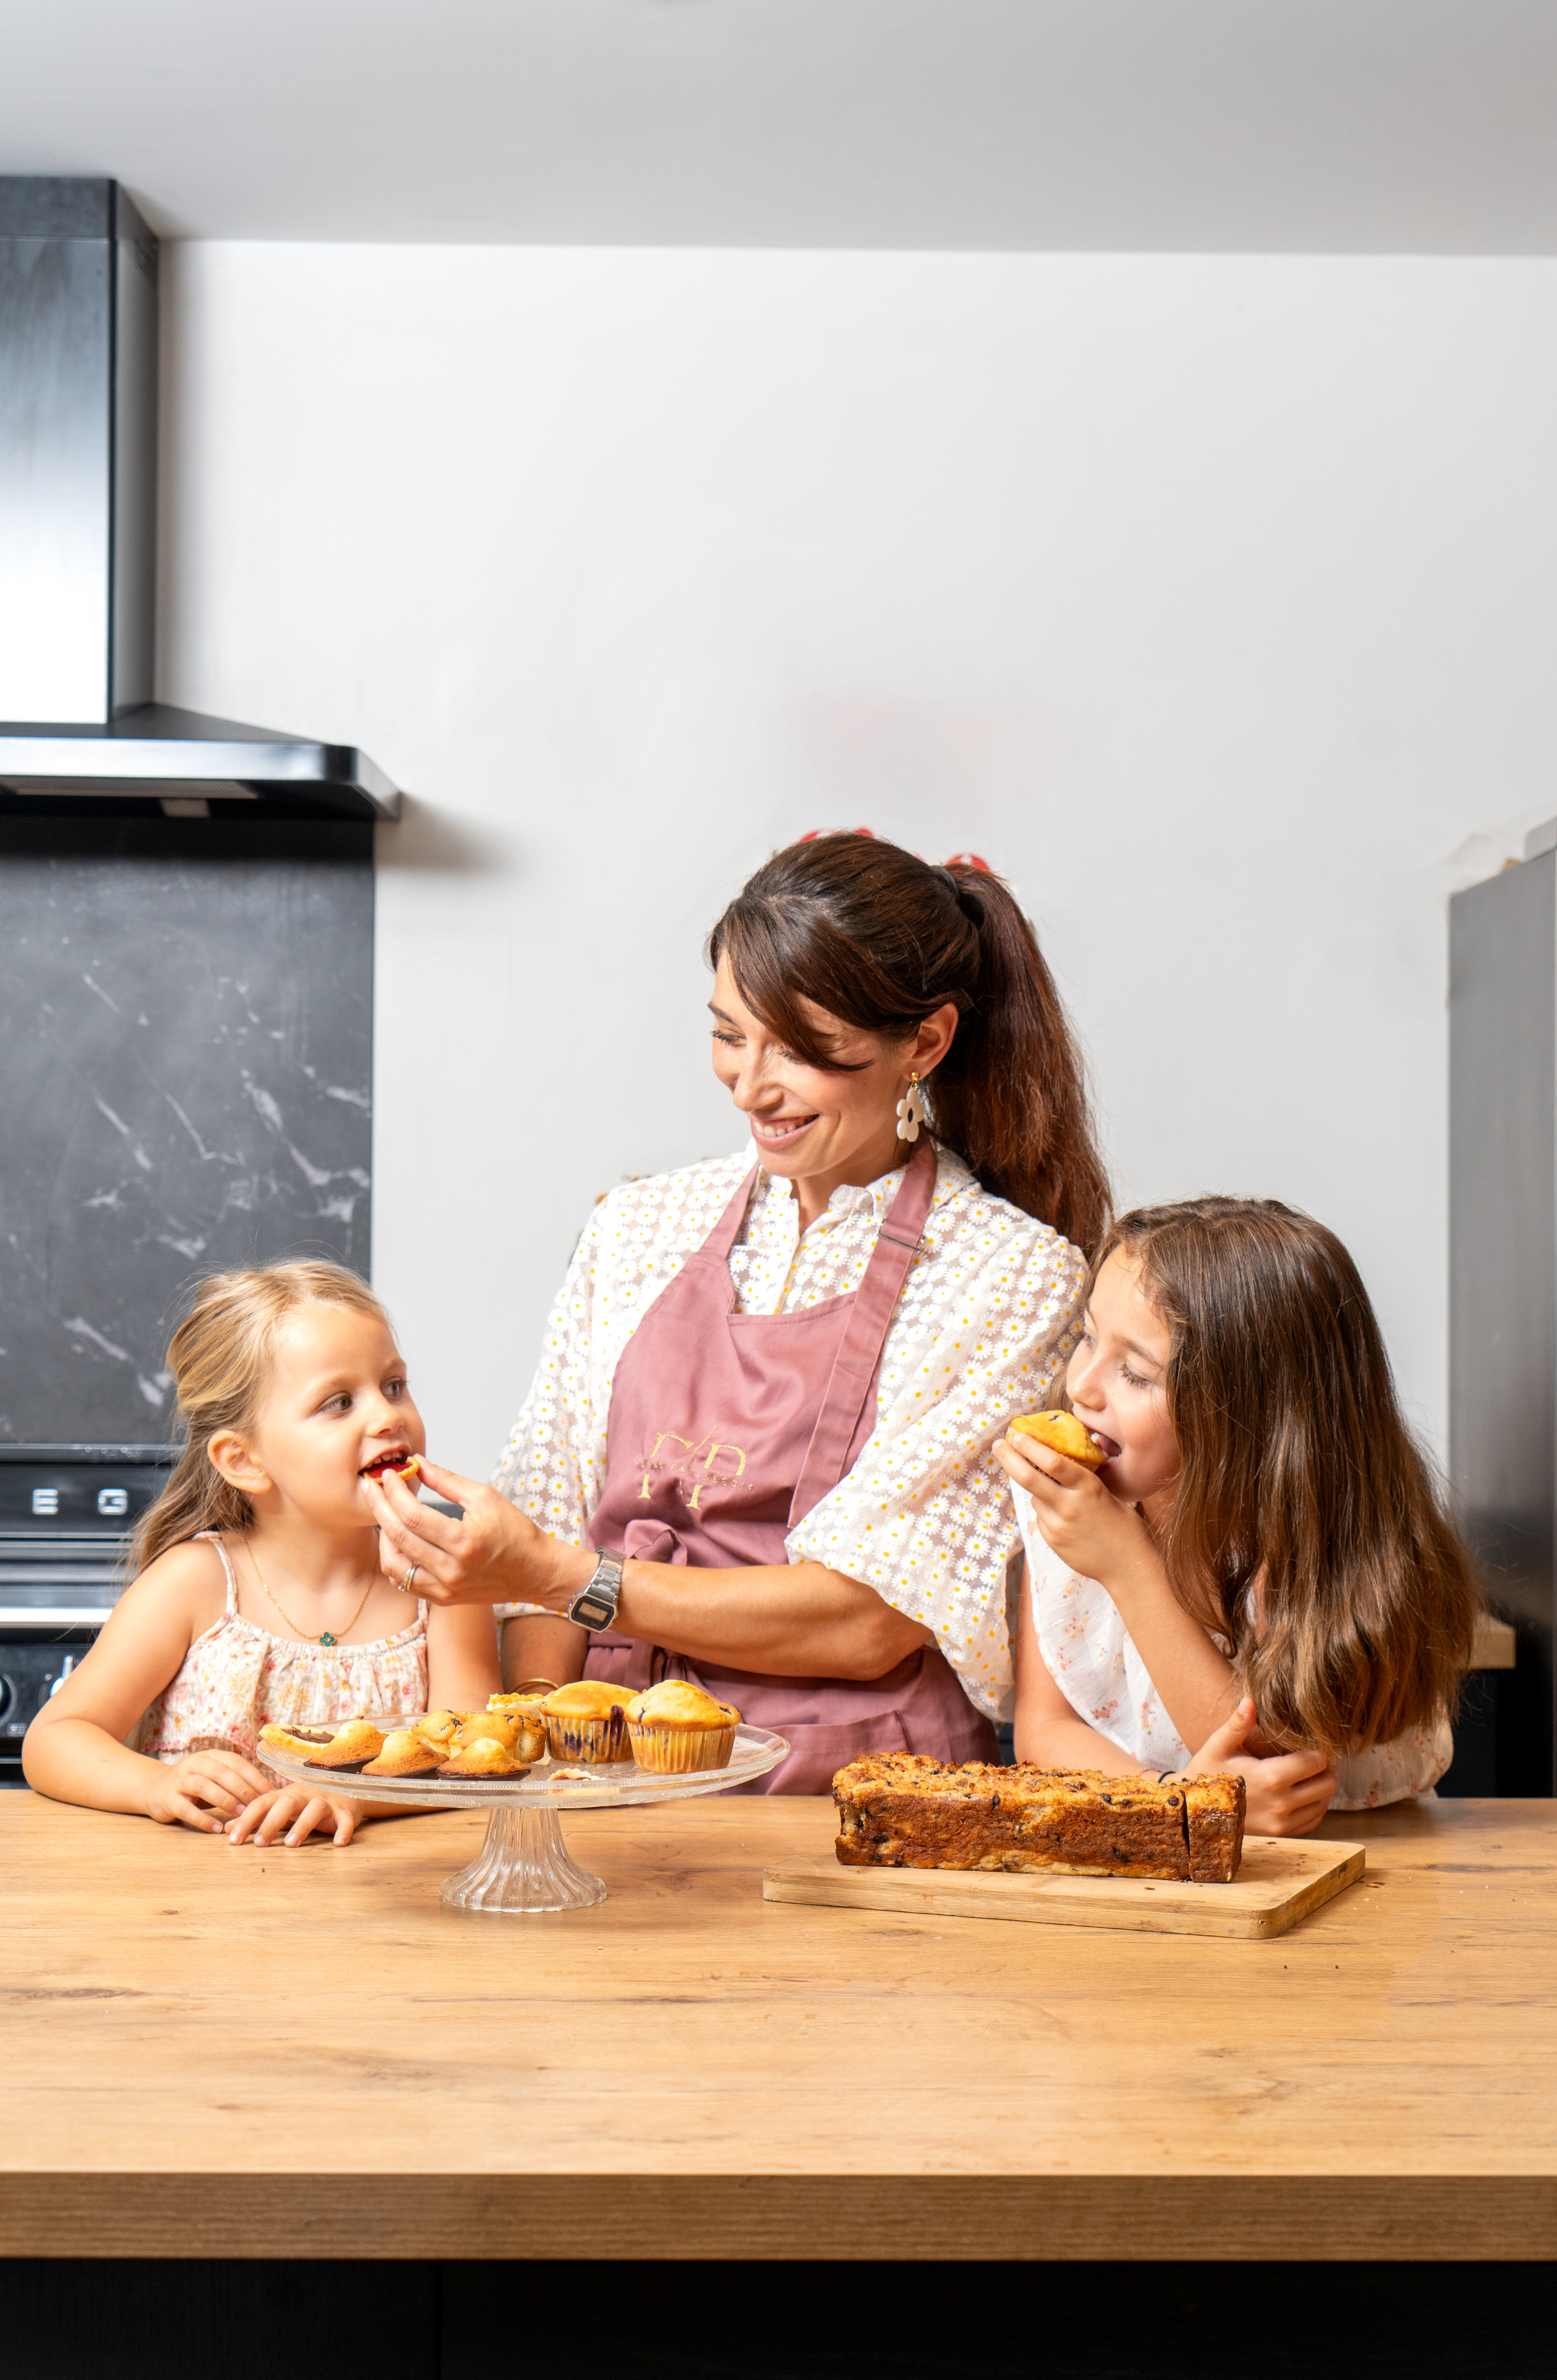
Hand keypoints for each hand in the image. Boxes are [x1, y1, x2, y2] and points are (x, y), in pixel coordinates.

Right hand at [143, 1750, 272, 1832]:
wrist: (154, 1788)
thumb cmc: (194, 1785)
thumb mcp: (214, 1776)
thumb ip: (235, 1780)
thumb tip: (269, 1793)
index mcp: (210, 1756)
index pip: (236, 1762)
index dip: (254, 1777)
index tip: (271, 1793)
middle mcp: (194, 1764)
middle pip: (221, 1773)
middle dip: (242, 1789)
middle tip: (258, 1805)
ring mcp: (179, 1781)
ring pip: (204, 1787)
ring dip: (225, 1801)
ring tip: (241, 1815)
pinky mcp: (168, 1799)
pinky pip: (186, 1809)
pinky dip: (202, 1819)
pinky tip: (216, 1829)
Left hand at [226, 1787, 360, 1846]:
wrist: (345, 1790)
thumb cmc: (305, 1804)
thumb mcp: (280, 1809)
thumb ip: (256, 1819)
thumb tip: (227, 1829)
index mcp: (285, 1796)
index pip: (261, 1803)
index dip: (247, 1820)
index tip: (233, 1840)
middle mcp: (304, 1796)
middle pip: (286, 1803)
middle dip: (271, 1822)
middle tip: (259, 1843)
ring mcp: (326, 1803)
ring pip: (314, 1809)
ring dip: (303, 1826)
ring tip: (292, 1844)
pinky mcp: (345, 1812)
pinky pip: (345, 1820)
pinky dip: (343, 1830)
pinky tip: (339, 1843)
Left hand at [362, 1457, 584, 1609]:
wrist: (535, 1571)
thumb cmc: (515, 1532)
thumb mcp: (485, 1497)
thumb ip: (446, 1481)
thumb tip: (417, 1462)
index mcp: (464, 1542)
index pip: (413, 1516)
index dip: (394, 1492)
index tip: (388, 1475)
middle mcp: (451, 1570)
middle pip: (398, 1537)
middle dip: (379, 1507)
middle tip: (372, 1488)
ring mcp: (445, 1589)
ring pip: (393, 1565)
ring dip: (383, 1537)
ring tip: (385, 1515)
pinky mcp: (442, 1599)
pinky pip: (404, 1582)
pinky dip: (394, 1559)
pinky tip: (397, 1541)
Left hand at [994, 1429, 1155, 1589]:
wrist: (1128, 1567)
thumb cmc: (1124, 1526)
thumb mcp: (1107, 1494)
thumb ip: (1082, 1480)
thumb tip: (1057, 1460)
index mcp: (1088, 1488)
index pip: (1053, 1462)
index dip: (1031, 1447)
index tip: (1017, 1435)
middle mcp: (1070, 1506)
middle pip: (1029, 1478)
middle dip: (1009, 1458)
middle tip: (998, 1445)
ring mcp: (1058, 1526)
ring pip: (1035, 1499)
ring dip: (1037, 1491)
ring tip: (1058, 1495)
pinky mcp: (1052, 1541)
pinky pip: (1041, 1518)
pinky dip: (1046, 1511)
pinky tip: (1065, 1519)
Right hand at [1185, 1699, 1337, 1836]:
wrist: (1193, 1810)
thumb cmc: (1206, 1773)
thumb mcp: (1219, 1746)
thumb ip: (1238, 1723)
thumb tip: (1249, 1700)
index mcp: (1271, 1778)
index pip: (1316, 1762)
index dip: (1318, 1750)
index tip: (1310, 1743)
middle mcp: (1281, 1804)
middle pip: (1326, 1784)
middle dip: (1325, 1769)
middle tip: (1314, 1758)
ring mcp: (1282, 1824)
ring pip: (1323, 1803)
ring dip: (1322, 1788)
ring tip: (1309, 1774)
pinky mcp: (1280, 1835)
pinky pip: (1312, 1821)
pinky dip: (1314, 1807)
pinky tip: (1304, 1794)